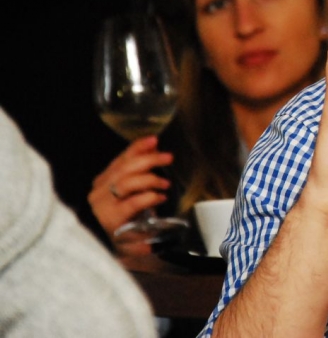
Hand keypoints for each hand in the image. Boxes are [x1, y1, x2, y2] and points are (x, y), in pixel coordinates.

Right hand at [88, 135, 172, 255]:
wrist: (117, 249)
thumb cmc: (126, 218)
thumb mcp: (133, 192)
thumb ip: (139, 169)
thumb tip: (153, 145)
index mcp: (103, 181)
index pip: (120, 159)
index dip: (137, 147)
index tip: (154, 139)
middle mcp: (99, 192)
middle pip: (124, 169)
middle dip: (149, 159)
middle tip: (168, 157)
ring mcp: (103, 207)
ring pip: (127, 183)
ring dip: (150, 179)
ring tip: (165, 184)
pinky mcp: (112, 221)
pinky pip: (133, 202)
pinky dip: (150, 196)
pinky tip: (161, 197)